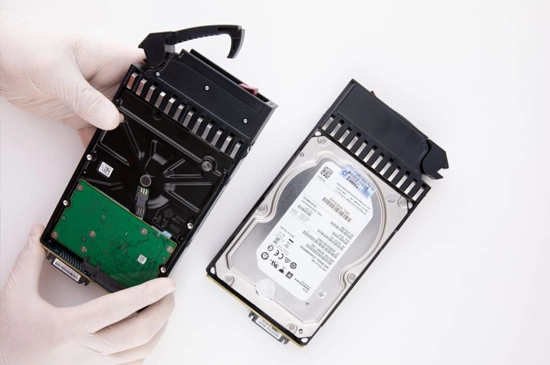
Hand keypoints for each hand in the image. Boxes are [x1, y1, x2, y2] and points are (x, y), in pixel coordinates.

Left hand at [0, 13, 143, 145]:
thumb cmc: (25, 48)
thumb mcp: (58, 73)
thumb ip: (86, 98)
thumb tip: (111, 119)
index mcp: (114, 59)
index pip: (149, 75)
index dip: (159, 95)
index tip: (157, 115)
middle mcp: (111, 79)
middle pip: (139, 105)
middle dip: (139, 122)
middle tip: (132, 136)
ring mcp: (97, 98)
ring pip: (120, 123)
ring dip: (118, 137)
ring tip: (114, 148)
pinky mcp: (82, 112)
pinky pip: (98, 133)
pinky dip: (98, 145)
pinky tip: (97, 153)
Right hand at [0, 225, 175, 364]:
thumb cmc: (9, 339)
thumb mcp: (14, 296)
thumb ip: (29, 262)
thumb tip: (39, 233)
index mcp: (66, 328)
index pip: (115, 309)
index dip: (145, 294)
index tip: (166, 283)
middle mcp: (84, 350)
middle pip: (138, 333)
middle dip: (162, 311)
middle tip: (170, 293)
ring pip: (140, 352)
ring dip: (159, 329)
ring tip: (163, 310)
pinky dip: (146, 348)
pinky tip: (147, 334)